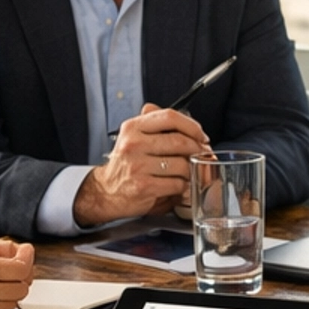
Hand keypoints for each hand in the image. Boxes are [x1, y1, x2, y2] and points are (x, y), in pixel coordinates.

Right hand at [73, 106, 210, 227]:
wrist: (106, 192)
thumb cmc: (125, 165)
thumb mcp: (133, 138)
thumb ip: (155, 125)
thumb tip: (184, 118)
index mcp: (132, 127)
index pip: (170, 117)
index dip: (192, 126)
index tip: (201, 135)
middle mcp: (133, 144)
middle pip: (180, 141)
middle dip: (197, 149)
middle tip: (203, 154)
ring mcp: (138, 165)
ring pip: (182, 164)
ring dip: (192, 170)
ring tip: (189, 172)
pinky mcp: (144, 186)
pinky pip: (177, 184)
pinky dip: (184, 186)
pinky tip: (180, 185)